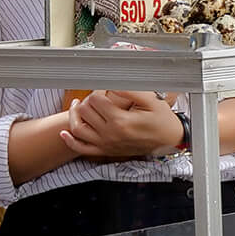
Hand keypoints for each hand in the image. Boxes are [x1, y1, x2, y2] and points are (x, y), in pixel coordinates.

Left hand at [61, 89, 185, 158]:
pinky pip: (82, 149)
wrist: (169, 140)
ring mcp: (106, 144)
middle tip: (97, 96)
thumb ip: (131, 90)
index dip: (98, 89)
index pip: (96, 99)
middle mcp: (110, 135)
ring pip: (78, 128)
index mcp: (121, 121)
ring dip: (74, 115)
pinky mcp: (106, 151)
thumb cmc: (162, 120)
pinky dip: (71, 141)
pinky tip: (65, 133)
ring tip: (78, 106)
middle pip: (84, 111)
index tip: (106, 88)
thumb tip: (112, 83)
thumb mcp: (152, 101)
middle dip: (88, 100)